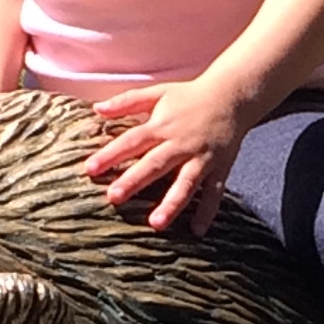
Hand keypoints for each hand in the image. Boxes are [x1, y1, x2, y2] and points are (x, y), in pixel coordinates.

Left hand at [85, 75, 250, 234]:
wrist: (233, 95)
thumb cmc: (190, 95)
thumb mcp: (158, 93)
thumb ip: (127, 101)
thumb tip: (96, 108)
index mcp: (162, 125)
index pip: (132, 140)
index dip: (110, 154)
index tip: (90, 169)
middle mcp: (181, 143)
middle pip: (155, 164)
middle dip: (134, 180)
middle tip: (114, 198)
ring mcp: (202, 157)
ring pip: (186, 183)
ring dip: (171, 203)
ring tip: (156, 224)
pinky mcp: (220, 167)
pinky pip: (214, 192)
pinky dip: (207, 212)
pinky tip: (196, 231)